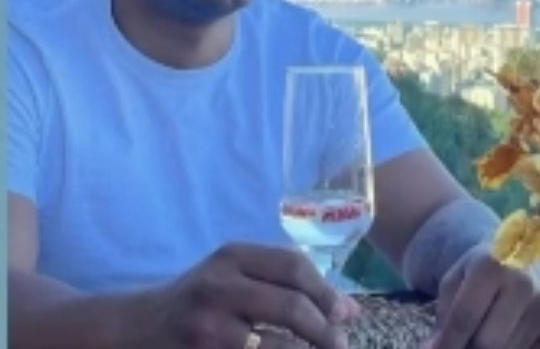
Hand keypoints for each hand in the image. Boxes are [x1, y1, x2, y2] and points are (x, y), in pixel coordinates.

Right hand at [121, 243, 359, 348]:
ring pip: (278, 345)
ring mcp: (207, 326)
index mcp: (232, 256)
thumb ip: (284, 283)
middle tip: (342, 345)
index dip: (327, 292)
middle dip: (326, 330)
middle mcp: (219, 284)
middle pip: (291, 306)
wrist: (134, 327)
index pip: (294, 266)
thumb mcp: (232, 275)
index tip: (348, 315)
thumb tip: (349, 310)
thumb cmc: (197, 299)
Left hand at [422, 246, 539, 348]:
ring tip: (473, 340)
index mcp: (493, 265)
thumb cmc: (476, 269)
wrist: (516, 257)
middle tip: (456, 345)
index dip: (447, 342)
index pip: (465, 316)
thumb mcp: (454, 279)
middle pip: (488, 342)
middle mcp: (523, 285)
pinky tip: (496, 342)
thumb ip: (444, 314)